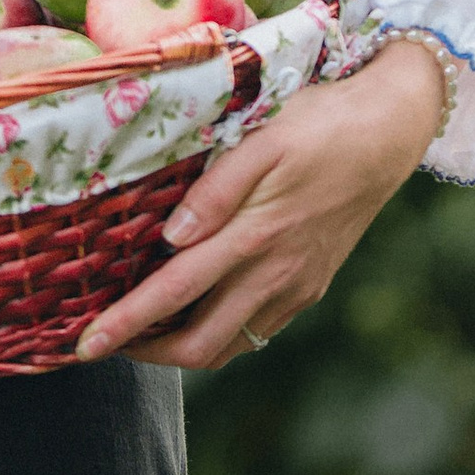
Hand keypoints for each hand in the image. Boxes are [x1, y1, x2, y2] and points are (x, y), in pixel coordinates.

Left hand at [73, 39, 445, 371]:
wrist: (390, 132)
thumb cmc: (321, 123)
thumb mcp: (264, 140)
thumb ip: (216, 190)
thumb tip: (172, 237)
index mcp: (256, 237)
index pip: (175, 294)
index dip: (126, 325)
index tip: (84, 345)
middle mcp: (276, 275)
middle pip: (200, 344)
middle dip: (146, 351)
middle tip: (105, 338)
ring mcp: (296, 287)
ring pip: (230, 345)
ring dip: (181, 346)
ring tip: (142, 327)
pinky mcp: (310, 287)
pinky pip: (256, 329)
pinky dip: (218, 330)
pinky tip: (196, 306)